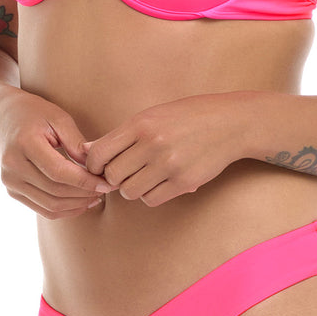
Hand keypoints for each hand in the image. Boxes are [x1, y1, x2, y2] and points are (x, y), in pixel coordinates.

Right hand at [0, 90, 115, 218]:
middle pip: (55, 191)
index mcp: (24, 143)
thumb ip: (77, 142)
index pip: (59, 172)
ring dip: (77, 205)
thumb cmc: (35, 113)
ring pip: (50, 205)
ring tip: (97, 196)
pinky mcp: (12, 191)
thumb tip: (95, 168)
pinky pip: (42, 209)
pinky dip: (65, 210)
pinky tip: (82, 202)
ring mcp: (10, 181)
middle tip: (107, 189)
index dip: (86, 182)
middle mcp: (12, 166)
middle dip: (85, 194)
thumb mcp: (58, 118)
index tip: (107, 183)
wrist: (3, 117)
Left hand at [83, 94, 247, 207]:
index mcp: (141, 124)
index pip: (98, 153)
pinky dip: (150, 195)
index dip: (93, 164)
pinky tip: (159, 182)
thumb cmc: (188, 116)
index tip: (100, 165)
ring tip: (143, 176)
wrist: (230, 123)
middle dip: (113, 177)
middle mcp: (153, 144)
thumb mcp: (153, 115)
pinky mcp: (184, 182)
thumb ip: (121, 135)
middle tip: (124, 172)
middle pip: (111, 176)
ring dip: (132, 188)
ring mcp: (169, 165)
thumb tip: (86, 152)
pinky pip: (151, 199)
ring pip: (130, 192)